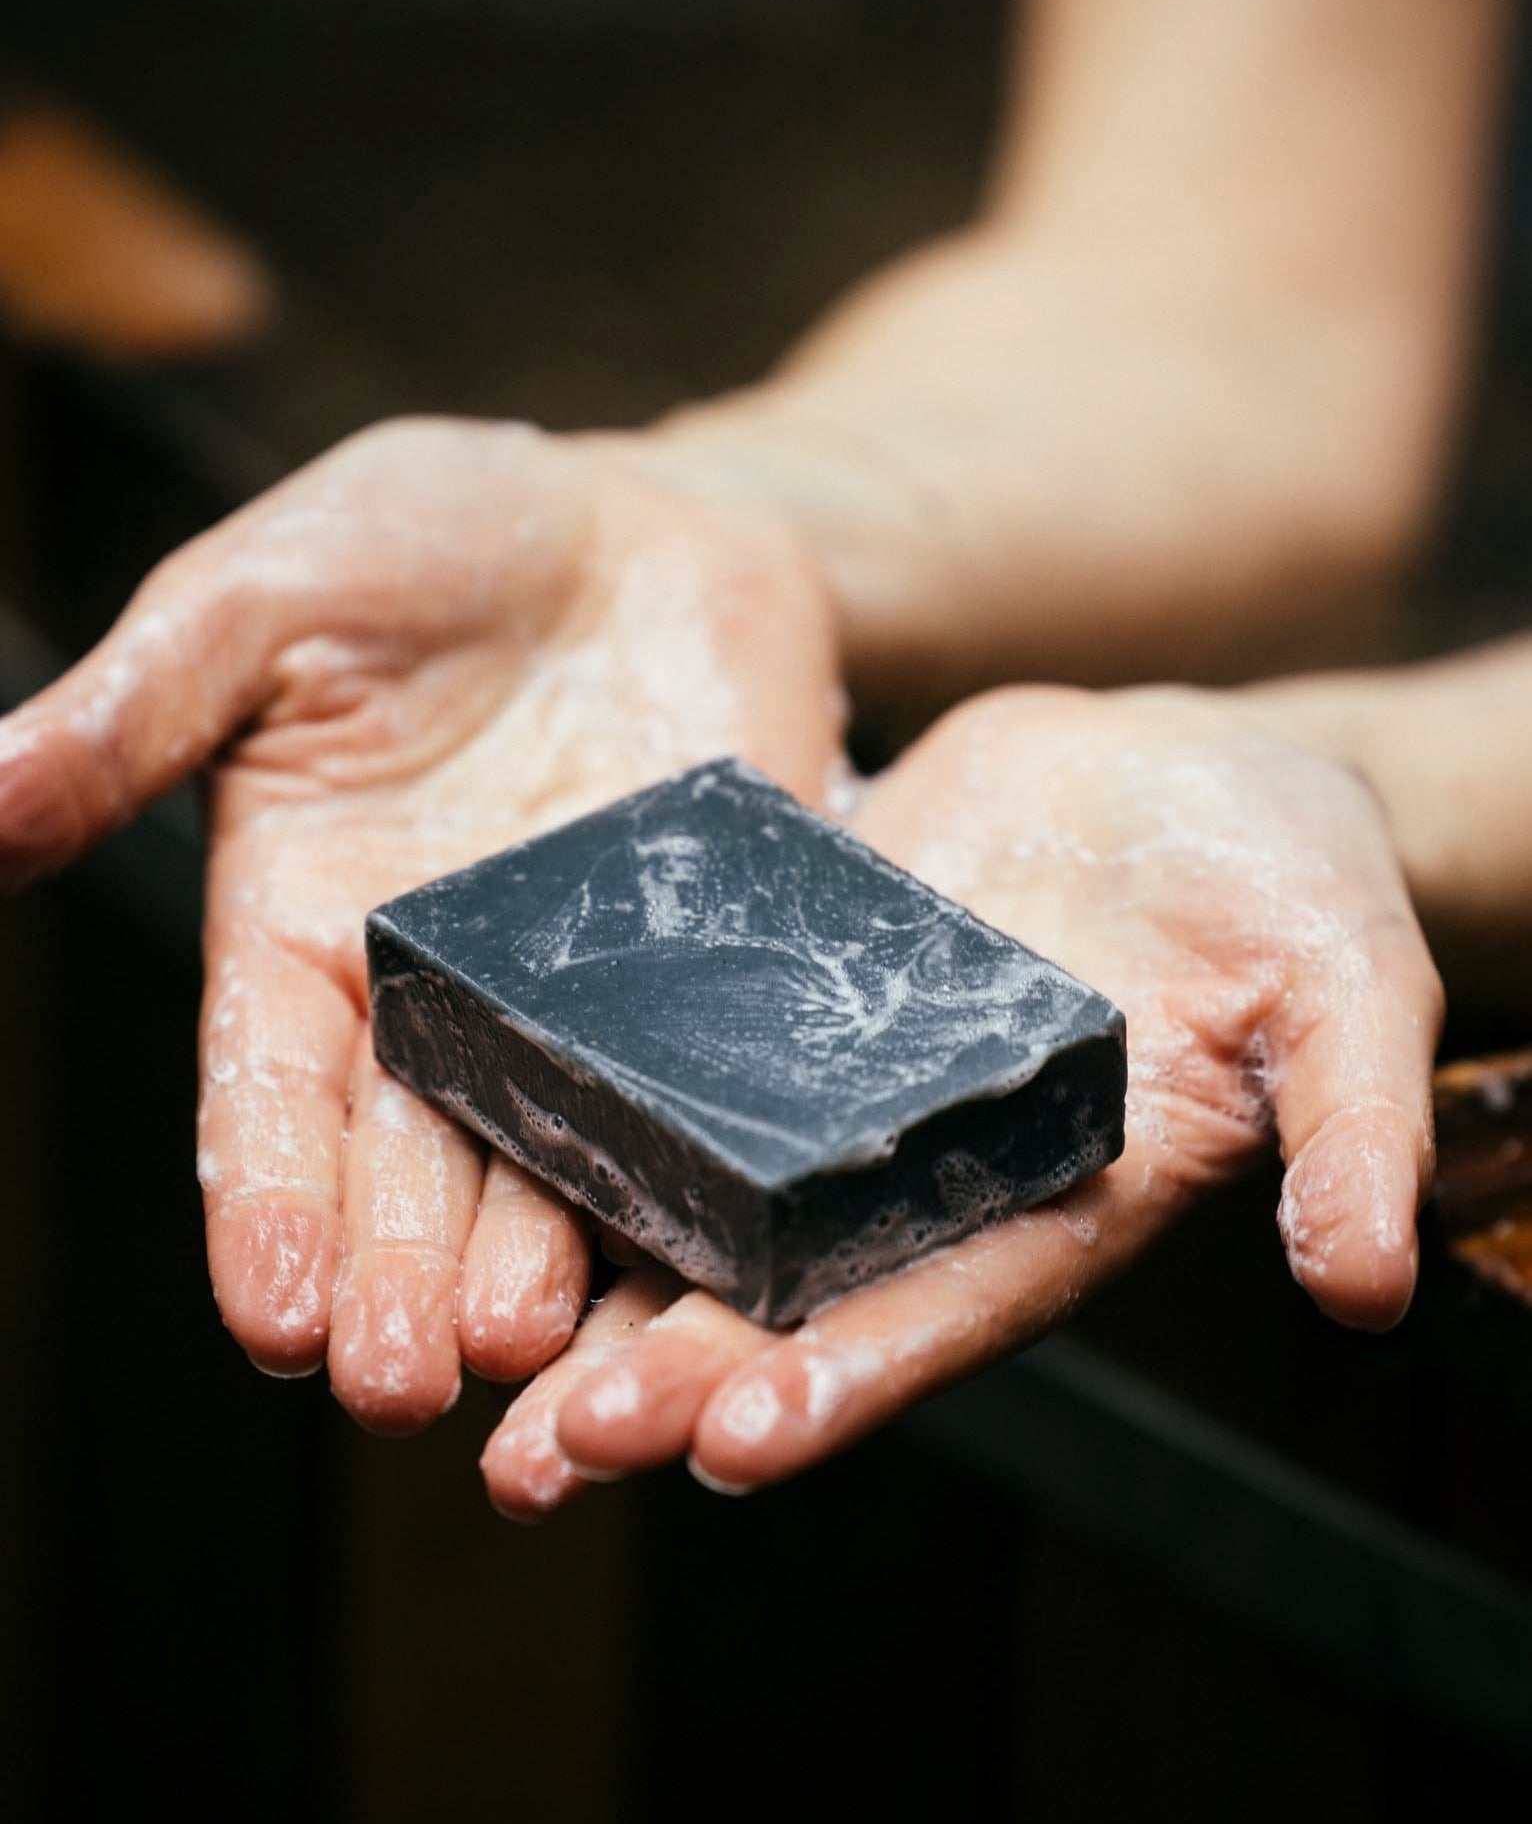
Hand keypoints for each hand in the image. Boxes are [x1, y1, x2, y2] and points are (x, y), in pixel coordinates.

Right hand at [0, 417, 841, 1428]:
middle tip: (403, 1385)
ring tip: (535, 1356)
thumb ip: (134, 717)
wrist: (625, 517)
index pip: (271, 1094)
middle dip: (401, 1275)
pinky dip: (702, 1165)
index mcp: (306, 928)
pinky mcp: (711, 969)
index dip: (268, 1203)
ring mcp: (582, 993)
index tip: (276, 1312)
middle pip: (410, 1163)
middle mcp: (440, 993)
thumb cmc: (418, 537)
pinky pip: (708, 1083)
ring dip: (541, 1264)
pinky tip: (707, 1249)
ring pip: (553, 1159)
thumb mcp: (260, 603)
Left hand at [481, 685, 1441, 1512]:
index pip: (939, 1315)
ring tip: (478, 1362)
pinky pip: (675, 1042)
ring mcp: (839, 1077)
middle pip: (787, 1294)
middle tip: (550, 1456)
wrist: (1189, 775)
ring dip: (597, 1275)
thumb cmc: (1290, 888)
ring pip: (704, 1194)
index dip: (844, 1384)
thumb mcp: (1345, 992)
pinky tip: (482, 1128)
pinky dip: (592, 1094)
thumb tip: (1367, 1280)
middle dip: (671, 1375)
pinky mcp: (785, 978)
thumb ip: (1349, 1126)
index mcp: (1051, 1200)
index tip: (737, 1448)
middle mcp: (924, 1168)